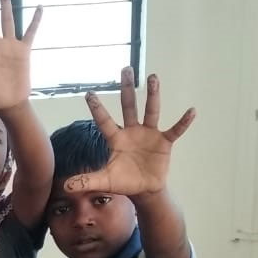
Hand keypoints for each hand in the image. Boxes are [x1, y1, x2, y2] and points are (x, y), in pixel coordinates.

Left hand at [64, 67, 195, 198]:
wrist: (144, 189)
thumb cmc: (123, 182)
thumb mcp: (104, 181)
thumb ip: (86, 181)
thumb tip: (65, 186)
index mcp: (116, 139)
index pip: (104, 121)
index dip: (97, 108)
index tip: (89, 93)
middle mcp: (132, 131)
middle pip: (128, 106)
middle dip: (127, 88)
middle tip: (125, 69)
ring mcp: (149, 134)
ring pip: (151, 111)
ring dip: (153, 95)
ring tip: (153, 77)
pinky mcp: (164, 142)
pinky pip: (175, 130)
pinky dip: (183, 122)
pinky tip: (191, 112)